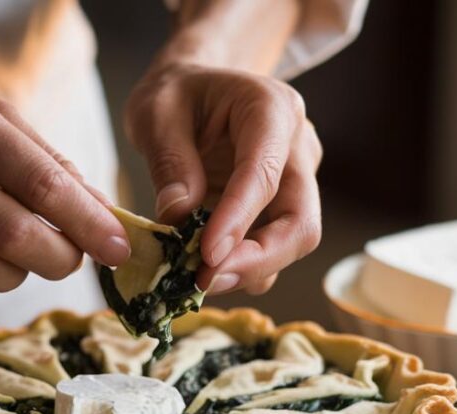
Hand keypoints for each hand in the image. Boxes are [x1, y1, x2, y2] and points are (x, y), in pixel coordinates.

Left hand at [125, 62, 322, 295]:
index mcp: (271, 109)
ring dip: (248, 270)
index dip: (238, 221)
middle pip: (300, 221)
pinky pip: (271, 247)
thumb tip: (178, 217)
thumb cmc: (177, 93)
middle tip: (206, 281)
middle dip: (257, 259)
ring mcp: (296, 181)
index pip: (264, 175)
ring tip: (196, 278)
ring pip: (292, 242)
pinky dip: (241, 266)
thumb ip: (169, 160)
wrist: (195, 90)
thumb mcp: (156, 111)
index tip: (207, 256)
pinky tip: (203, 268)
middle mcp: (297, 148)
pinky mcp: (282, 207)